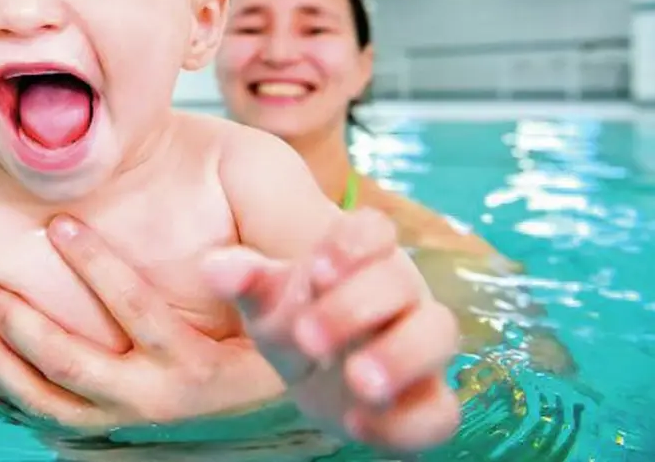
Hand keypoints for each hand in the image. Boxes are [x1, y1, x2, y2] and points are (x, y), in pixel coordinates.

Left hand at [0, 215, 286, 429]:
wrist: (269, 398)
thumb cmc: (267, 338)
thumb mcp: (272, 308)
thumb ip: (252, 278)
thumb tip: (222, 251)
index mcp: (194, 365)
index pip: (137, 312)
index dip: (97, 265)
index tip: (60, 224)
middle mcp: (155, 400)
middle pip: (73, 363)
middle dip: (23, 322)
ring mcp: (127, 419)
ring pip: (50, 400)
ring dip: (4, 362)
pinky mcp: (111, 427)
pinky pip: (49, 417)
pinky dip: (11, 391)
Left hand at [201, 208, 461, 451]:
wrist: (313, 367)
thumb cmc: (290, 312)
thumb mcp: (262, 296)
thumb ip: (245, 279)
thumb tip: (217, 268)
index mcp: (362, 255)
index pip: (374, 229)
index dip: (354, 244)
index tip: (316, 270)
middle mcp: (399, 294)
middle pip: (401, 283)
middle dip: (357, 308)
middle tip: (308, 336)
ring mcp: (416, 346)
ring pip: (436, 338)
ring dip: (400, 357)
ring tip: (359, 382)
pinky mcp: (419, 403)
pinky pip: (437, 413)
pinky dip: (405, 423)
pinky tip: (358, 425)